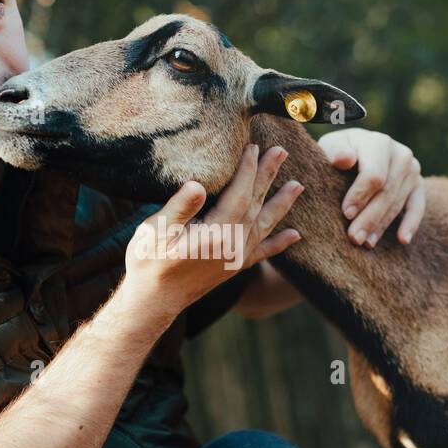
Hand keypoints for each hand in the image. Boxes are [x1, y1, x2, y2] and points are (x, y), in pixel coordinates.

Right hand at [122, 144, 302, 320]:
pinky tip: (295, 235)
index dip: (247, 169)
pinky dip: (279, 243)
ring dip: (281, 203)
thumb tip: (199, 185)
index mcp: (217, 233)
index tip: (254, 146)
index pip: (240, 193)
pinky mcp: (233, 268)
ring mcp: (236, 258)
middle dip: (269, 175)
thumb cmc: (149, 263)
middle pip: (256, 203)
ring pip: (264, 224)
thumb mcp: (156, 230)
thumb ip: (180, 207)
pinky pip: (262, 252)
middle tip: (283, 151)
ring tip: (298, 185)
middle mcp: (234, 245)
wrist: (153, 302)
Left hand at [319, 128, 424, 245]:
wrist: (357, 151)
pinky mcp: (419, 185)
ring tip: (366, 243)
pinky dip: (411, 224)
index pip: (374, 174)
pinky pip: (418, 207)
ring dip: (381, 225)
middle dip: (369, 217)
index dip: (360, 195)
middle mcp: (401, 154)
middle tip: (354, 238)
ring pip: (397, 203)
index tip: (346, 214)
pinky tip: (403, 240)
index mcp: (379, 143)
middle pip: (387, 192)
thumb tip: (343, 159)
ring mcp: (412, 170)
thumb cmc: (340, 152)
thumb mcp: (331, 147)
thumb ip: (335, 151)